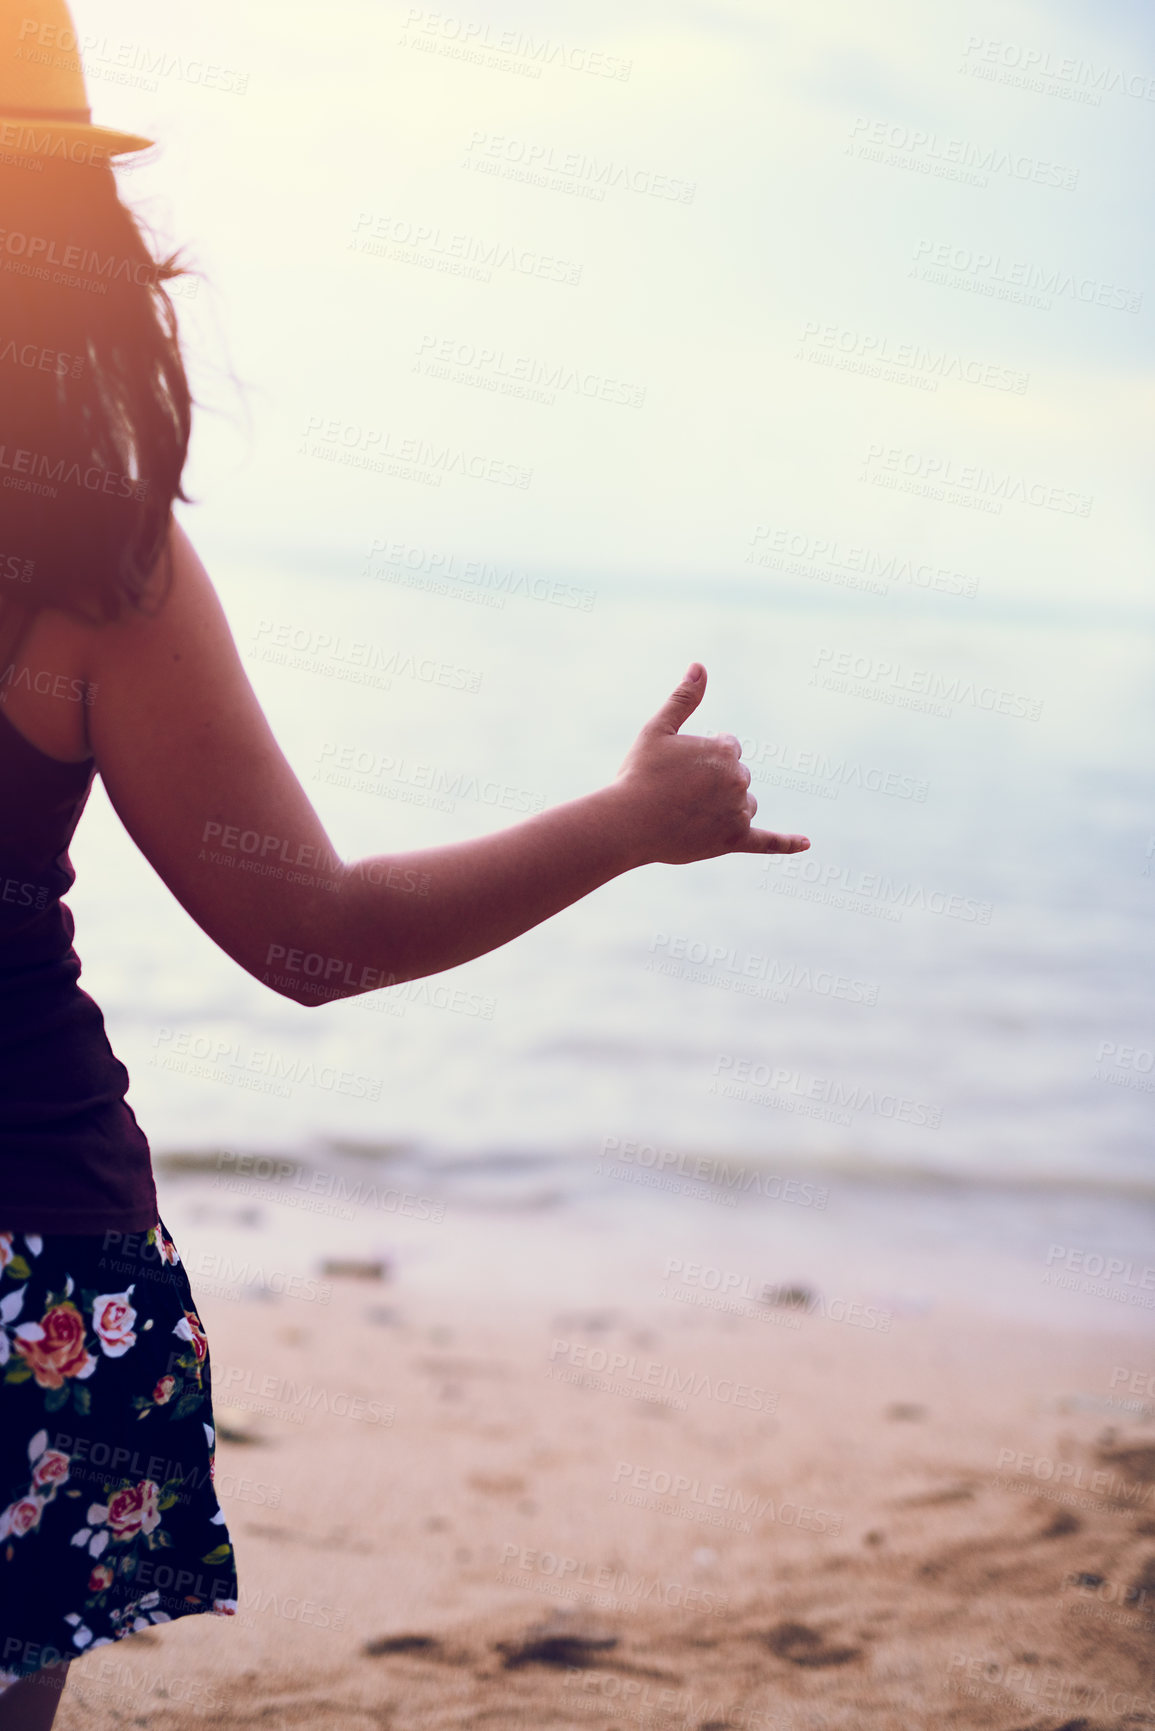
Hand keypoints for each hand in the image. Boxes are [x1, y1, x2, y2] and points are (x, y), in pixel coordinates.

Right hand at [615, 663, 810, 865]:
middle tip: (678, 793)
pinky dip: (787, 844)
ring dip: (726, 807)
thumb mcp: (657, 730)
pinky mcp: (735, 840)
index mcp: (725, 750)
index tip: (678, 768)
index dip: (701, 758)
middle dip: (713, 783)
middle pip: (737, 777)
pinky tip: (806, 845)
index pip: (729, 749)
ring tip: (689, 814)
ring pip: (744, 805)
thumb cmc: (639, 775)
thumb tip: (700, 666)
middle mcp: (739, 779)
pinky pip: (768, 841)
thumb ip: (684, 698)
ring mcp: (739, 812)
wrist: (626, 823)